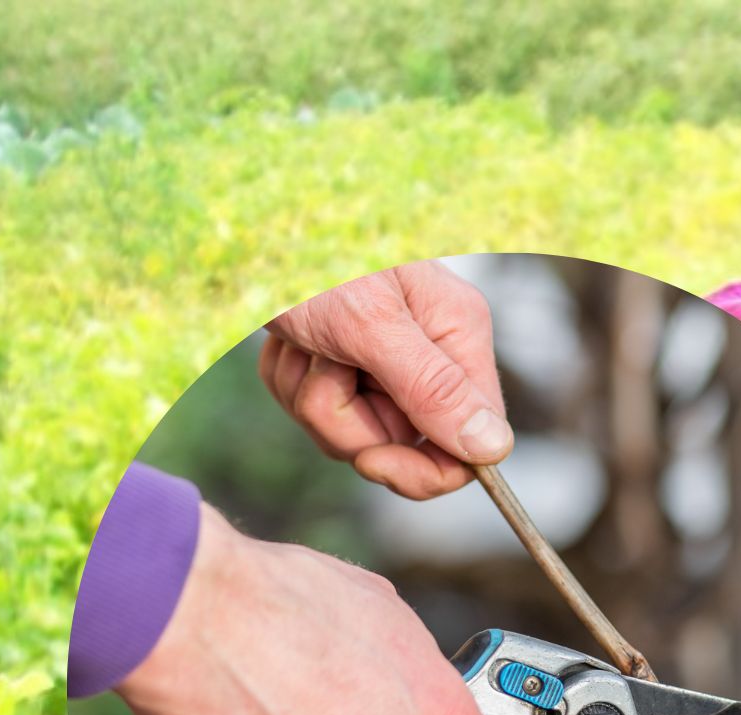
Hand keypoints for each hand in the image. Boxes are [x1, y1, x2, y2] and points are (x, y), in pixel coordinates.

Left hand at [259, 262, 510, 500]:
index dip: (423, 470)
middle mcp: (429, 350)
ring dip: (311, 395)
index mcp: (457, 334)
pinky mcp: (340, 359)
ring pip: (352, 429)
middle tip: (322, 367)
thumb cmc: (309, 254)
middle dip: (348, 421)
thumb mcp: (369, 324)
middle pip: (402, 442)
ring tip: (300, 343)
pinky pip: (316, 406)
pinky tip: (287, 342)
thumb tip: (494, 447)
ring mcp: (383, 358)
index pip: (471, 444)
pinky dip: (291, 380)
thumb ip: (433, 388)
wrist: (246, 220)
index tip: (371, 461)